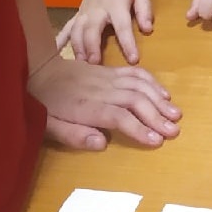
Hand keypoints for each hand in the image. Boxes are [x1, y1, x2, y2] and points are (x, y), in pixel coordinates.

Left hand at [27, 57, 180, 149]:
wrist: (36, 68)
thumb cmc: (42, 103)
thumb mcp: (47, 124)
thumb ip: (73, 135)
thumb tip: (102, 143)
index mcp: (86, 106)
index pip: (118, 117)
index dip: (139, 128)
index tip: (156, 141)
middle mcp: (102, 90)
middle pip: (134, 100)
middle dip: (156, 116)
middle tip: (174, 131)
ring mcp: (107, 77)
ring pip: (139, 85)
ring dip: (159, 99)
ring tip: (175, 114)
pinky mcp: (110, 71)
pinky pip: (135, 73)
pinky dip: (152, 82)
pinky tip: (163, 93)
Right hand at [58, 0, 152, 64]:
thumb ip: (144, 10)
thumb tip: (147, 29)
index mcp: (116, 5)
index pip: (122, 26)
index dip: (128, 43)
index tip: (133, 59)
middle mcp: (97, 9)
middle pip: (92, 30)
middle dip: (92, 47)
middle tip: (94, 64)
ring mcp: (85, 12)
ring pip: (77, 31)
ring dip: (77, 48)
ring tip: (79, 65)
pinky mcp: (78, 14)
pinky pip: (67, 28)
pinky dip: (60, 41)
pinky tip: (54, 54)